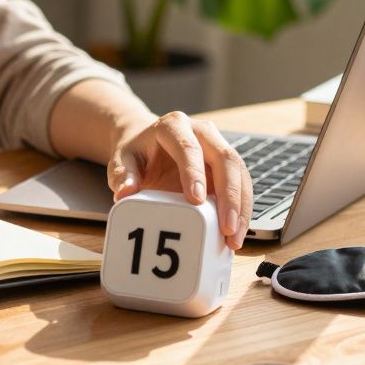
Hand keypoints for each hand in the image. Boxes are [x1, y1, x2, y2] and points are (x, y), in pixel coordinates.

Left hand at [107, 111, 252, 249]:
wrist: (147, 143)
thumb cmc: (137, 153)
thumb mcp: (122, 160)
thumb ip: (123, 175)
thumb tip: (125, 193)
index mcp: (174, 125)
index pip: (188, 147)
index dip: (195, 173)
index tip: (196, 200)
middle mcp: (202, 132)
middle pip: (225, 158)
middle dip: (229, 195)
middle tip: (226, 228)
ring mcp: (218, 146)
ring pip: (240, 172)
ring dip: (241, 207)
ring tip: (233, 238)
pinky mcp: (227, 165)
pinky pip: (242, 184)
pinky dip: (242, 209)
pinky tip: (236, 232)